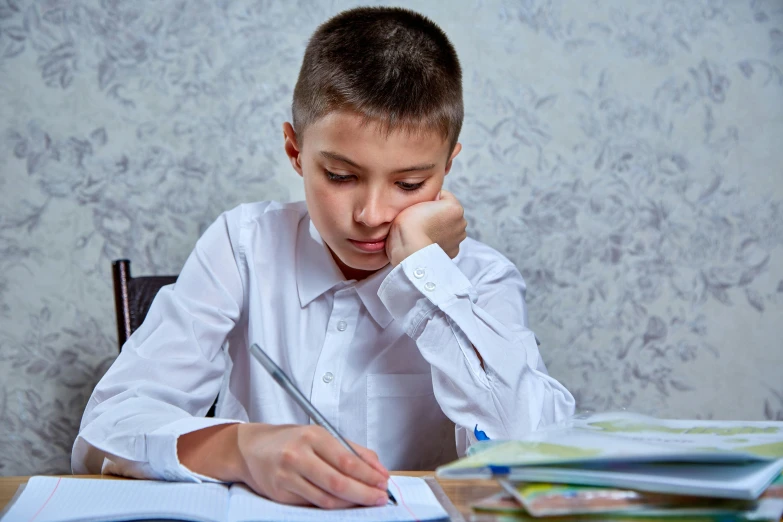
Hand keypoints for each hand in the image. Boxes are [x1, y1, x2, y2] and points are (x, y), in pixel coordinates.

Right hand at [236, 424, 389, 508]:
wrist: (251, 449)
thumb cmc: (289, 440)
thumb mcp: (320, 435)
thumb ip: (350, 449)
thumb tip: (377, 467)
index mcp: (311, 436)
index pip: (347, 460)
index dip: (369, 475)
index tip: (383, 481)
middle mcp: (297, 455)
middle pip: (338, 482)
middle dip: (364, 493)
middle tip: (380, 497)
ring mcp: (287, 476)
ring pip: (326, 498)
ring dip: (351, 503)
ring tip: (367, 502)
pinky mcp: (280, 494)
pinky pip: (312, 504)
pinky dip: (333, 506)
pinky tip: (344, 503)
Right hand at [386, 189, 466, 265]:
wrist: (409, 249)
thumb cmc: (410, 224)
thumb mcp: (417, 199)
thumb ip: (429, 196)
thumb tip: (431, 201)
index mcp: (455, 207)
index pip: (442, 196)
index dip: (429, 200)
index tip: (420, 208)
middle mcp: (462, 222)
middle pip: (448, 213)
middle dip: (438, 214)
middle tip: (422, 220)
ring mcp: (458, 238)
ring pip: (449, 227)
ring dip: (440, 228)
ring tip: (424, 232)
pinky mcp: (454, 251)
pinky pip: (448, 241)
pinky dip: (440, 240)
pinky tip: (428, 241)